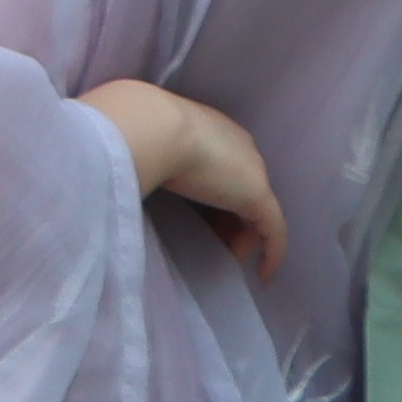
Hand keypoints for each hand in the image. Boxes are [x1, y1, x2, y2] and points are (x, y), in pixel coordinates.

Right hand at [81, 77, 285, 286]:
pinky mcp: (258, 197)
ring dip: (240, 237)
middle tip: (207, 242)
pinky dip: (271, 253)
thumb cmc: (139, 131)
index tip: (196, 220)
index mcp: (212, 130)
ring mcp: (252, 172)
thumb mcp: (146, 142)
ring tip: (221, 259)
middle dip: (228, 219)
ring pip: (256, 213)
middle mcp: (239, 147)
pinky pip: (273, 232)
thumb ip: (149, 157)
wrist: (152, 126)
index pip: (222, 168)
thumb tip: (128, 172)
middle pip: (242, 191)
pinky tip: (263, 275)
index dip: (212, 197)